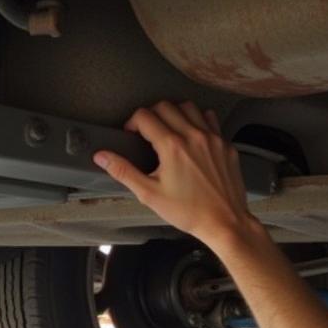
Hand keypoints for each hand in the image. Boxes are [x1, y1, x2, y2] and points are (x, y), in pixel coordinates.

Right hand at [93, 101, 261, 252]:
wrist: (224, 222)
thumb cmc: (188, 211)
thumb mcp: (149, 194)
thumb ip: (124, 171)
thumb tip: (101, 156)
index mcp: (172, 146)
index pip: (145, 116)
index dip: (132, 123)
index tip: (131, 134)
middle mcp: (193, 136)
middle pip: (165, 106)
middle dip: (151, 115)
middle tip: (147, 132)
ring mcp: (212, 138)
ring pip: (189, 107)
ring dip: (174, 113)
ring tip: (168, 130)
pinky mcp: (225, 144)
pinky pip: (210, 119)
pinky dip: (197, 120)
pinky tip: (192, 136)